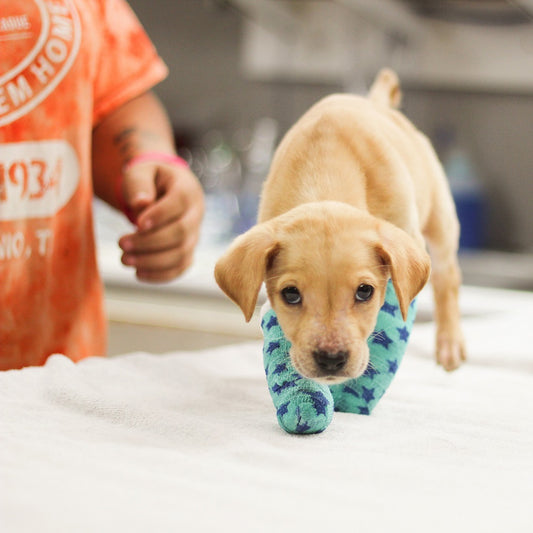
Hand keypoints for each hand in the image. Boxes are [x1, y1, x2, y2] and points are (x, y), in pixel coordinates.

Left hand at [117, 159, 203, 281]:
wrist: (166, 189)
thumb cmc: (151, 179)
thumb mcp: (141, 172)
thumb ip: (139, 184)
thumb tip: (141, 205)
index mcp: (187, 190)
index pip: (179, 204)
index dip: (159, 216)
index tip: (136, 224)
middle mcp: (196, 215)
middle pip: (180, 233)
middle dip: (150, 242)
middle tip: (121, 243)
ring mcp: (194, 236)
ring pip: (181, 255)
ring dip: (152, 261)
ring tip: (124, 259)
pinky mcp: (188, 252)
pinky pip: (179, 268)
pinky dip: (160, 275)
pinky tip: (138, 273)